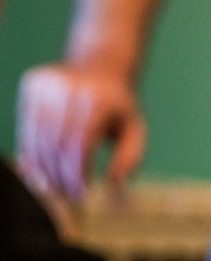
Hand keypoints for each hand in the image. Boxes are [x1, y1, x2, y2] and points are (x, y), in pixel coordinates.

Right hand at [18, 64, 145, 199]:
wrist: (102, 66)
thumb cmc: (120, 108)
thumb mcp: (135, 131)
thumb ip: (128, 160)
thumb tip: (114, 188)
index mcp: (99, 101)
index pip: (80, 145)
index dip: (77, 173)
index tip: (81, 193)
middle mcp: (71, 89)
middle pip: (56, 143)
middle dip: (59, 175)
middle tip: (67, 195)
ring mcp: (48, 83)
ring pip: (37, 136)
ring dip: (42, 167)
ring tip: (54, 186)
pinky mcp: (33, 83)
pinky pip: (26, 124)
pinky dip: (30, 150)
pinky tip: (39, 169)